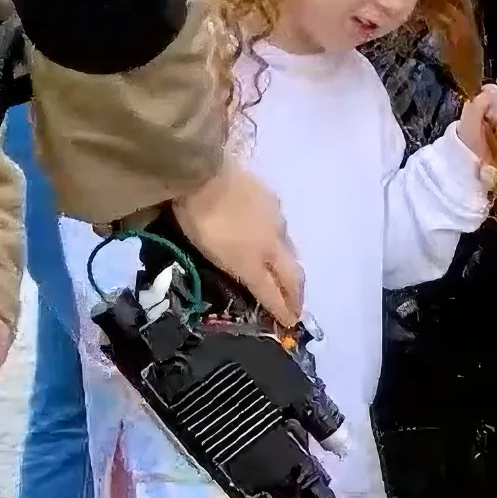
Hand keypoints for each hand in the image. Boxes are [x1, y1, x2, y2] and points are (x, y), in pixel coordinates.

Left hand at [174, 161, 303, 324]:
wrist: (204, 173)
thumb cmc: (198, 219)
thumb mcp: (211, 254)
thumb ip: (235, 269)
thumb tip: (253, 280)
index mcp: (254, 262)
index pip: (273, 292)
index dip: (283, 310)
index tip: (290, 323)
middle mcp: (272, 245)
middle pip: (292, 275)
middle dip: (297, 295)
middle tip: (298, 307)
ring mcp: (276, 221)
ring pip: (290, 250)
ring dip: (291, 267)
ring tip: (288, 274)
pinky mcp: (272, 199)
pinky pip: (281, 227)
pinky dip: (280, 240)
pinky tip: (274, 237)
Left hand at [453, 84, 496, 180]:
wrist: (473, 167)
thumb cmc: (466, 144)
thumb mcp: (467, 121)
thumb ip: (479, 104)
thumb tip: (493, 90)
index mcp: (478, 106)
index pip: (492, 91)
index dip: (494, 95)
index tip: (491, 105)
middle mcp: (491, 112)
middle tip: (495, 122)